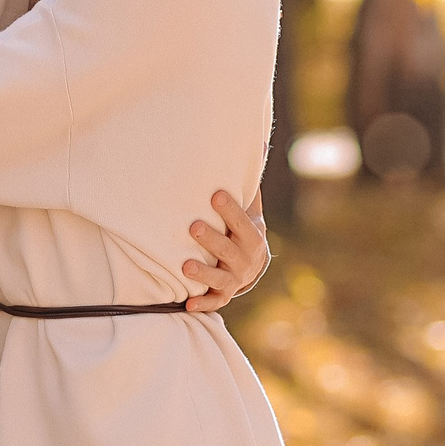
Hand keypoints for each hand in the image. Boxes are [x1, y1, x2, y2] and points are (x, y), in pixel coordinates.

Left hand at [183, 191, 269, 312]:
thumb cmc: (241, 228)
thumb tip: (260, 141)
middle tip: (193, 227)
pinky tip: (187, 303)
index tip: (216, 195)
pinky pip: (214, 302)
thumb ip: (248, 182)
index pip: (244, 223)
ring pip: (221, 279)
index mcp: (253, 236)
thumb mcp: (249, 207)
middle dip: (213, 240)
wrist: (250, 267)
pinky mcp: (222, 295)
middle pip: (230, 251)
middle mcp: (246, 260)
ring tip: (184, 266)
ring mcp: (235, 280)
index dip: (232, 211)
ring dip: (204, 274)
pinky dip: (202, 304)